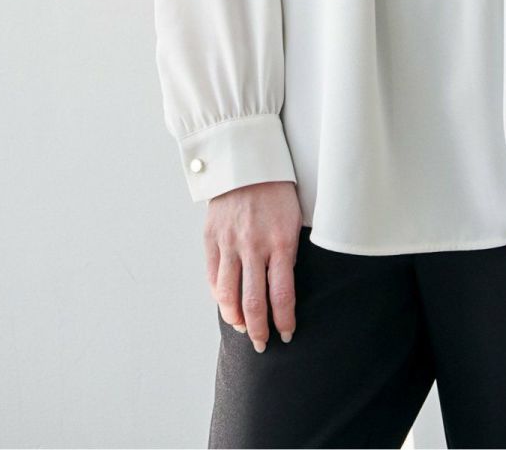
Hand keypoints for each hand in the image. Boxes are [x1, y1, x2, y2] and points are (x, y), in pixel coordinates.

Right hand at [203, 180, 301, 352]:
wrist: (247, 160)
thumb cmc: (277, 189)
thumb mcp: (293, 219)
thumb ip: (287, 252)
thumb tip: (281, 285)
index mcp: (280, 242)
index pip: (282, 295)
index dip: (284, 321)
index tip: (287, 334)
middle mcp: (253, 246)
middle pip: (253, 303)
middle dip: (259, 331)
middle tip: (262, 345)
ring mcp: (229, 242)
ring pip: (228, 295)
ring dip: (235, 319)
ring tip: (243, 328)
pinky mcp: (211, 237)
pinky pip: (213, 277)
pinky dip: (219, 296)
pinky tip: (227, 304)